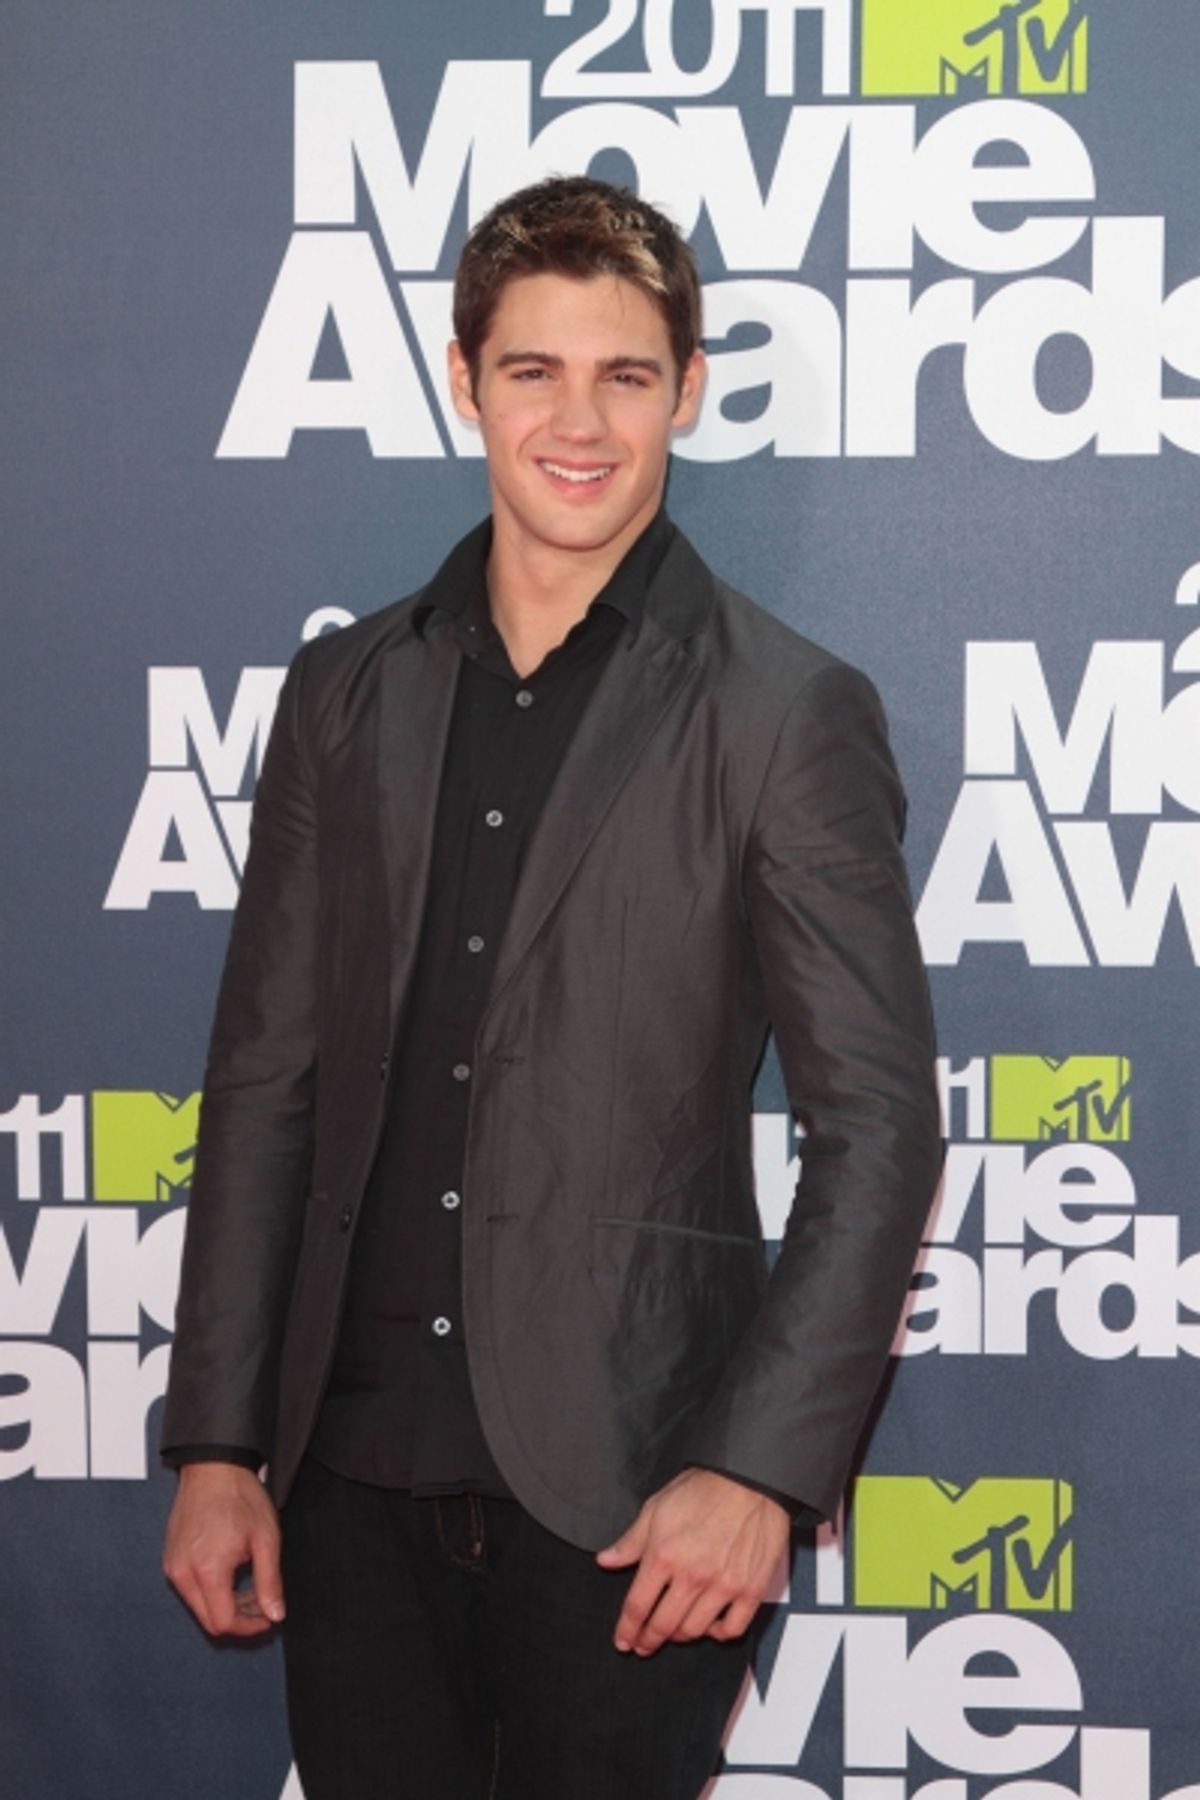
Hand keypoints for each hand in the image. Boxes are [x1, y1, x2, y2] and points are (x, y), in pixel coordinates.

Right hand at [162, 1461, 283, 1637]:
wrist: (213, 1467)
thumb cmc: (239, 1496)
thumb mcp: (266, 1539)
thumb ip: (270, 1581)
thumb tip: (275, 1613)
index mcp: (207, 1571)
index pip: (224, 1622)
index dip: (249, 1626)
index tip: (267, 1617)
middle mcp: (183, 1573)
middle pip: (208, 1620)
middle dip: (239, 1618)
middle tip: (262, 1602)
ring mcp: (173, 1566)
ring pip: (198, 1606)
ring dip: (225, 1604)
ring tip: (249, 1585)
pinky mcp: (170, 1558)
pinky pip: (189, 1588)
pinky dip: (211, 1589)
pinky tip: (231, 1572)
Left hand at [595, 1468, 789, 1655]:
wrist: (749, 1478)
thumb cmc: (703, 1488)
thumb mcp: (657, 1508)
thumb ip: (630, 1541)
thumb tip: (605, 1560)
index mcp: (664, 1555)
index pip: (637, 1606)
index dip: (627, 1629)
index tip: (624, 1640)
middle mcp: (693, 1576)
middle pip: (664, 1625)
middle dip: (649, 1640)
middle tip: (644, 1644)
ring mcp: (724, 1586)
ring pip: (695, 1631)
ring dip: (679, 1636)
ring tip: (674, 1632)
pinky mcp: (751, 1589)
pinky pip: (732, 1629)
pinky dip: (718, 1634)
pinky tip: (710, 1626)